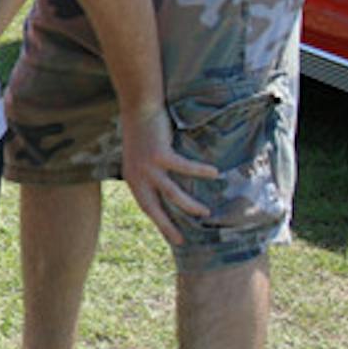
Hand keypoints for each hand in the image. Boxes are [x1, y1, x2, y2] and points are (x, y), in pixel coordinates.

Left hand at [119, 104, 217, 244]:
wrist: (138, 108)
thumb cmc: (144, 132)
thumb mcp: (142, 157)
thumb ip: (151, 172)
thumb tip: (169, 188)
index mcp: (133, 178)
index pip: (146, 206)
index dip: (158, 222)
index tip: (172, 236)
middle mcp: (138, 175)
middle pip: (154, 207)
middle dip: (167, 225)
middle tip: (182, 240)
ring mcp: (148, 166)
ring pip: (172, 193)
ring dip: (189, 204)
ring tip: (206, 212)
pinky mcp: (160, 154)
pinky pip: (184, 168)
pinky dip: (200, 171)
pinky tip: (214, 172)